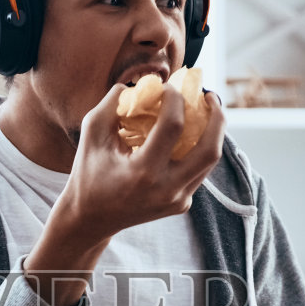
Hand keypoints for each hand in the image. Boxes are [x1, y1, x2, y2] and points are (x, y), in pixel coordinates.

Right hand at [25, 84, 225, 305]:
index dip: (176, 99)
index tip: (169, 87)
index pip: (173, 127)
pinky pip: (199, 172)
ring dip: (213, 133)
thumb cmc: (88, 174)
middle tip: (210, 96)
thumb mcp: (91, 135)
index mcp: (142, 173)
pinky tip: (192, 133)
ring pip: (210, 162)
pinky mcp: (181, 205)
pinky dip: (198, 149)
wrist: (90, 220)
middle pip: (210, 149)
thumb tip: (140, 84)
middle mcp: (166, 190)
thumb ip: (112, 104)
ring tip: (207, 111)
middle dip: (217, 117)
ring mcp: (177, 201)